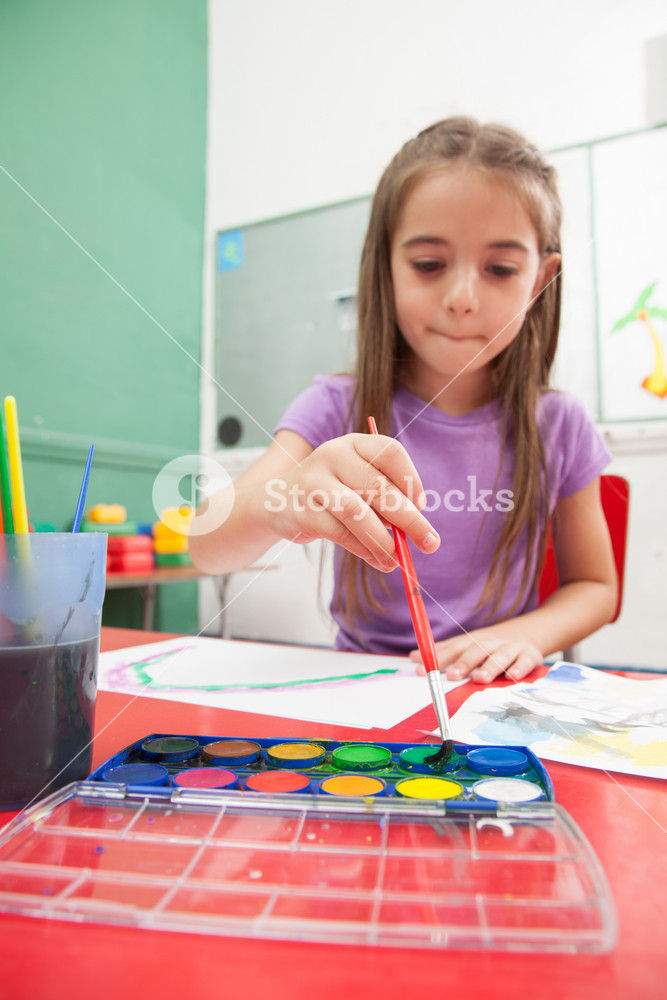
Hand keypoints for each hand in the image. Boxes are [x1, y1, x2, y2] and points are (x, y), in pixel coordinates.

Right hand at [263, 433, 439, 571]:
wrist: (277, 502)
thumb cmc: (331, 491)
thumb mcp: (357, 482)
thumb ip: (384, 498)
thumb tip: (417, 530)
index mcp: (354, 443)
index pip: (391, 452)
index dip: (411, 480)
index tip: (421, 505)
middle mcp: (333, 456)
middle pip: (379, 487)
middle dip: (409, 519)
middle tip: (430, 543)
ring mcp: (315, 483)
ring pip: (358, 513)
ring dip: (384, 541)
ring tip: (398, 560)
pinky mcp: (303, 511)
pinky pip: (341, 534)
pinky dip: (364, 550)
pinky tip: (377, 560)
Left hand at [410, 627, 542, 683]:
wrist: (525, 634)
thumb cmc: (488, 645)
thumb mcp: (466, 645)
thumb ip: (442, 652)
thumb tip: (413, 657)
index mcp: (472, 641)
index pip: (453, 648)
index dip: (438, 659)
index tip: (423, 670)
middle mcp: (490, 643)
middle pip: (476, 651)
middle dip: (464, 663)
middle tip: (453, 676)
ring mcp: (510, 648)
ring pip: (500, 656)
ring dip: (489, 667)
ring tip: (479, 678)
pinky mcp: (530, 655)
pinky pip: (525, 661)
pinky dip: (520, 668)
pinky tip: (513, 676)